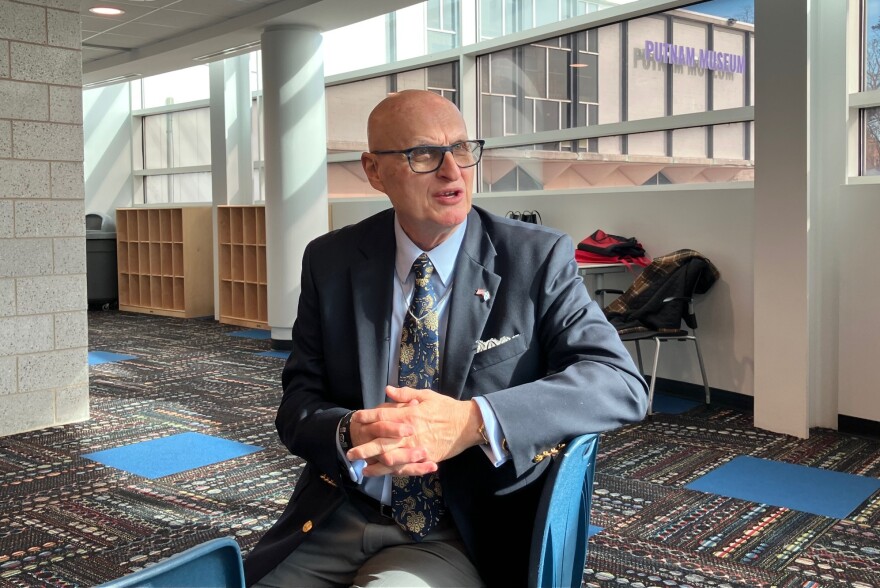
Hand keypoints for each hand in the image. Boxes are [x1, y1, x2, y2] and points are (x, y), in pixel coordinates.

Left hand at [347, 386, 483, 476]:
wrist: (467, 424)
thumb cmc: (446, 408)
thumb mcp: (427, 395)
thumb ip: (405, 394)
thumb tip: (387, 390)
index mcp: (409, 415)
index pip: (383, 416)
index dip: (368, 417)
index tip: (356, 418)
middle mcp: (410, 433)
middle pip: (382, 442)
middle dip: (365, 448)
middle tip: (350, 453)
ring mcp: (417, 447)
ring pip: (392, 459)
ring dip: (376, 465)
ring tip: (363, 468)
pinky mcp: (426, 458)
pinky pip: (407, 467)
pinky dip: (394, 472)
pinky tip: (386, 474)